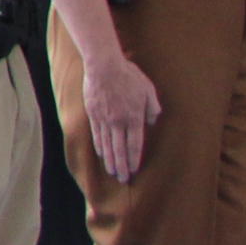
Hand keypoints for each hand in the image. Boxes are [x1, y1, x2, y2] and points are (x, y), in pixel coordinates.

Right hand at [83, 51, 164, 182]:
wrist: (103, 65)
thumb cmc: (129, 76)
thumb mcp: (148, 90)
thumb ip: (152, 108)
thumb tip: (152, 122)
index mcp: (133, 118)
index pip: (134, 145)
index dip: (134, 160)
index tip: (134, 171)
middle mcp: (118, 122)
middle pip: (119, 149)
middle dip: (122, 166)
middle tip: (123, 179)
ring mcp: (103, 119)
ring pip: (106, 144)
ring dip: (110, 160)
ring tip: (112, 171)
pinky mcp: (93, 113)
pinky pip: (96, 134)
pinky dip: (99, 146)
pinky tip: (101, 154)